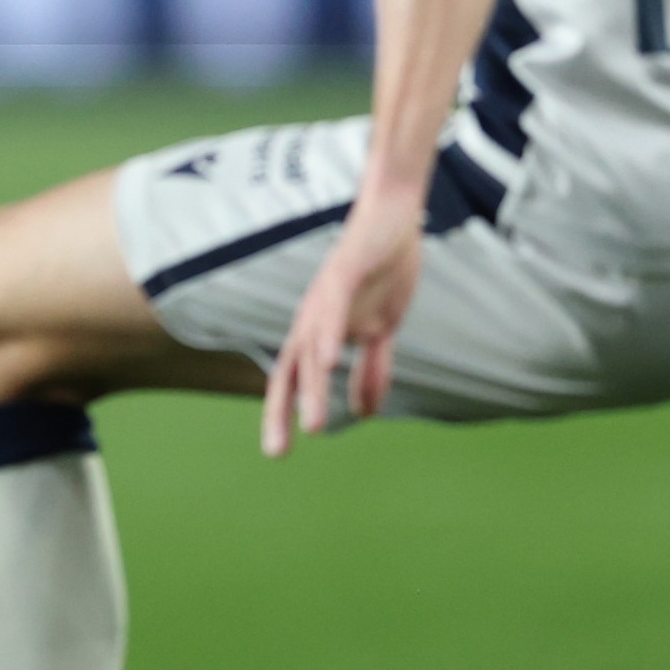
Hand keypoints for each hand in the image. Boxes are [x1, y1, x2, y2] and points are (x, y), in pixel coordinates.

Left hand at [260, 185, 424, 457]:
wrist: (393, 215)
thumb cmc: (384, 270)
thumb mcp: (382, 328)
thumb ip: (373, 369)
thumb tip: (365, 411)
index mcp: (320, 331)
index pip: (294, 377)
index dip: (283, 412)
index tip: (277, 450)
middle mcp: (313, 317)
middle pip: (292, 370)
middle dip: (282, 412)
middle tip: (276, 453)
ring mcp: (326, 297)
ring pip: (314, 350)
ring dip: (313, 389)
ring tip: (313, 425)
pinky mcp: (344, 275)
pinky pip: (334, 310)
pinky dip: (331, 337)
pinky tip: (328, 361)